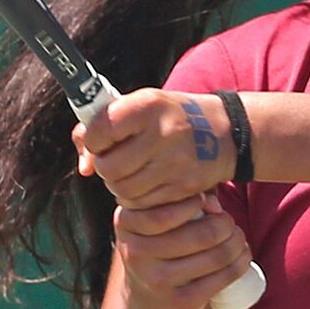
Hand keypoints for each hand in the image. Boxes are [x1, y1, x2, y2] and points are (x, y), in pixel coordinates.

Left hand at [72, 89, 234, 208]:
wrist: (225, 131)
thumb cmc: (172, 116)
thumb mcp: (142, 105)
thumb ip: (103, 125)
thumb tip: (84, 167)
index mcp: (149, 105)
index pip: (101, 129)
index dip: (93, 139)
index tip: (100, 139)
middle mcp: (163, 132)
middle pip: (110, 167)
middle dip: (105, 166)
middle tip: (116, 159)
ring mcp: (175, 162)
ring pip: (123, 189)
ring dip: (120, 184)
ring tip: (132, 171)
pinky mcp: (183, 187)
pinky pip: (143, 204)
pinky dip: (138, 197)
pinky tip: (147, 182)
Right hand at [114, 192, 253, 308]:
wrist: (143, 303)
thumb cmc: (156, 248)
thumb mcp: (154, 220)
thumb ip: (178, 199)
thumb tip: (212, 202)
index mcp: (127, 224)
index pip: (167, 210)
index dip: (196, 202)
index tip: (206, 203)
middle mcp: (137, 253)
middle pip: (201, 234)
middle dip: (226, 224)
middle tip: (230, 224)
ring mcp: (158, 281)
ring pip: (216, 256)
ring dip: (238, 243)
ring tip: (238, 239)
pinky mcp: (180, 302)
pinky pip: (221, 279)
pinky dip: (240, 264)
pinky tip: (243, 257)